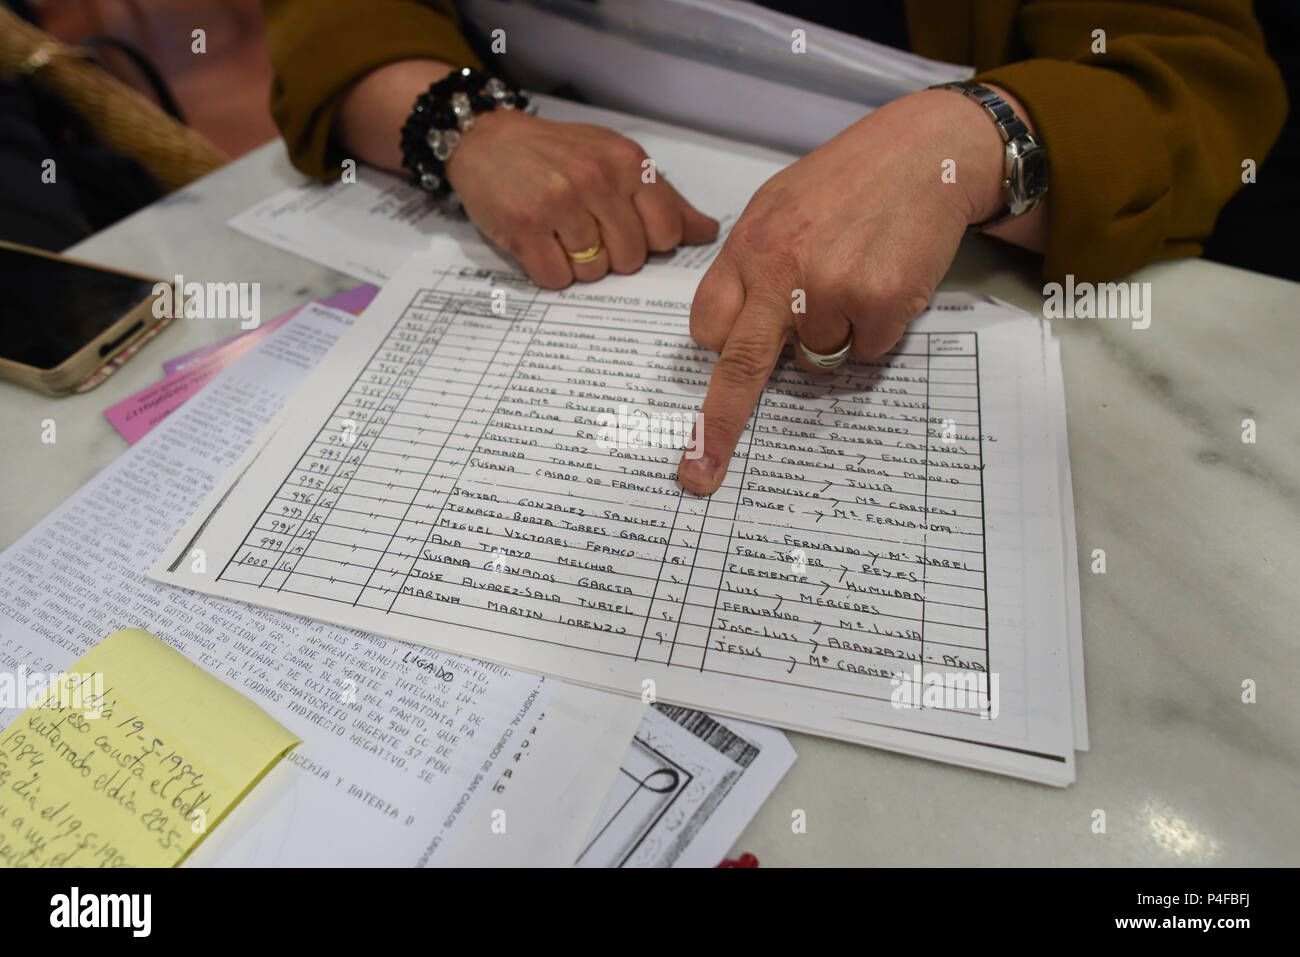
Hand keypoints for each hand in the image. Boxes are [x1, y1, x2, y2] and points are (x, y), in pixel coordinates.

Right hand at [446, 109, 718, 286]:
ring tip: (560, 235)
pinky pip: (557, 279)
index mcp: (627, 162)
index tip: (627, 230)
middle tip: (587, 232)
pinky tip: (541, 246)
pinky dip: (551, 273)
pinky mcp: (524, 228)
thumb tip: (707, 232)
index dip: (649, 243)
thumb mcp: (616, 159)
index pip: (667, 233)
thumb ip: (663, 197)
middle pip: (631, 259)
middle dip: (612, 257)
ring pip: (594, 273)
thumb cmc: (558, 154)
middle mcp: (596, 180)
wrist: (488, 140)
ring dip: (579, 266)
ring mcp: (559, 204)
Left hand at [677, 85, 1041, 494]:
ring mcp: (832, 290)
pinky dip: (876, 330)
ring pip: (819, 360)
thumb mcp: (779, 205)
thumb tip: (736, 326)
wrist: (925, 151)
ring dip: (835, 336)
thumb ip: (752, 265)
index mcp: (748, 247)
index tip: (696, 398)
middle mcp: (782, 272)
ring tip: (855, 279)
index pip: (707, 326)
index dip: (718, 351)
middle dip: (716, 428)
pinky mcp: (879, 304)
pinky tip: (884, 281)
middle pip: (739, 368)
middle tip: (699, 472)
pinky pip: (866, 352)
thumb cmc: (850, 179)